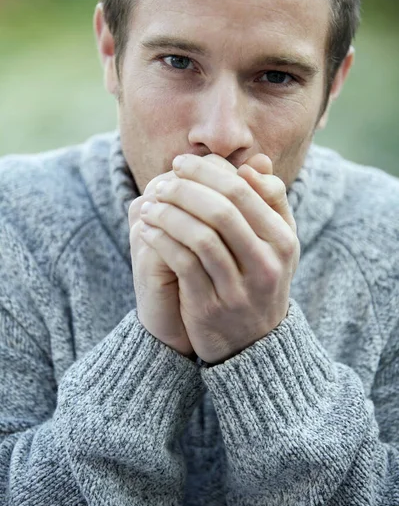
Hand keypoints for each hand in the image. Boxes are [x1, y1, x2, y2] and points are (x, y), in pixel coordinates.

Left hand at [139, 153, 299, 363]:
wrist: (255, 343)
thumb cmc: (260, 278)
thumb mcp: (276, 243)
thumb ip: (270, 201)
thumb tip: (255, 164)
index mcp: (283, 240)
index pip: (242, 191)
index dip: (206, 171)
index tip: (180, 163)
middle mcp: (266, 264)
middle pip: (222, 210)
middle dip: (185, 188)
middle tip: (162, 181)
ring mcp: (239, 289)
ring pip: (200, 237)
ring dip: (169, 214)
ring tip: (149, 204)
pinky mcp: (211, 307)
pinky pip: (183, 264)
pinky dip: (162, 241)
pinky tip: (148, 230)